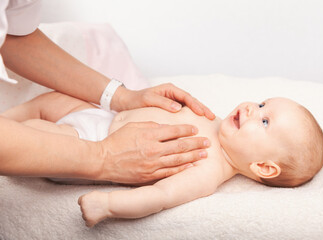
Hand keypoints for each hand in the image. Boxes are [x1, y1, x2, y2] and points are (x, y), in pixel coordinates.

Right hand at [96, 121, 210, 183]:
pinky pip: (169, 172)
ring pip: (178, 159)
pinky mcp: (149, 175)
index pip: (174, 131)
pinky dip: (181, 168)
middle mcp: (153, 149)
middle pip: (180, 145)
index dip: (187, 129)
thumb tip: (167, 128)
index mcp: (150, 135)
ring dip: (193, 156)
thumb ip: (151, 125)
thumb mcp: (133, 125)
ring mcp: (152, 164)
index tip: (196, 129)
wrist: (103, 161)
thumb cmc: (117, 141)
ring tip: (204, 154)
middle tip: (207, 142)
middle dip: (196, 143)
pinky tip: (191, 165)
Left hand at [112, 83, 215, 119]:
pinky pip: (184, 113)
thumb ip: (163, 102)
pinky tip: (197, 125)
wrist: (128, 103)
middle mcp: (174, 95)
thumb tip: (178, 108)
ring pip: (190, 107)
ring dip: (200, 113)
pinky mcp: (172, 110)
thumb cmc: (137, 100)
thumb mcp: (148, 99)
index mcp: (170, 90)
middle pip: (192, 101)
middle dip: (202, 109)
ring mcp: (174, 102)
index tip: (202, 113)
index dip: (195, 105)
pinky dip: (192, 118)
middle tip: (212, 117)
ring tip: (210, 121)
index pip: (186, 97)